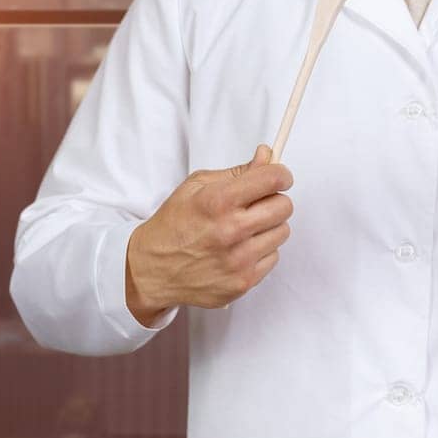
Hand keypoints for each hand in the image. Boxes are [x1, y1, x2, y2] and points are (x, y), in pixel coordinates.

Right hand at [125, 144, 293, 324]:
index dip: (280, 174)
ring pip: (282, 232)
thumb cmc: (174, 224)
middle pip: (284, 206)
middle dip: (275, 200)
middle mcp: (231, 231)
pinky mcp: (243, 282)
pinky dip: (262, 251)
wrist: (152, 269)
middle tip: (259, 203)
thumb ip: (237, 171)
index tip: (279, 177)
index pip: (272, 180)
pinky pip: (273, 257)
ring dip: (269, 227)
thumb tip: (267, 156)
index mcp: (218, 201)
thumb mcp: (197, 186)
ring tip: (246, 228)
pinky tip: (241, 249)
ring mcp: (238, 260)